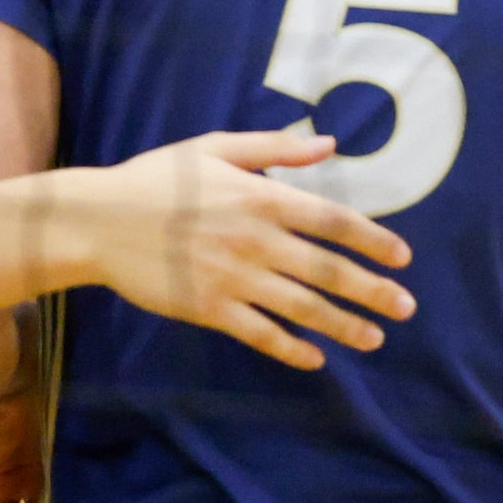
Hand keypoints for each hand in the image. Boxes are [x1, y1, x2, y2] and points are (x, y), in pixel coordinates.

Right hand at [79, 131, 417, 371]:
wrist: (97, 220)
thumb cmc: (157, 178)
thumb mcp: (216, 148)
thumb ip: (275, 150)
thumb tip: (329, 144)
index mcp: (260, 197)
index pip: (332, 220)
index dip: (373, 239)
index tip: (402, 257)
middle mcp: (254, 240)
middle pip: (327, 270)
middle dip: (372, 291)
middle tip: (406, 307)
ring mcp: (232, 278)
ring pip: (301, 307)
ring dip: (342, 325)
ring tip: (375, 339)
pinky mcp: (208, 308)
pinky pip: (260, 334)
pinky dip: (290, 347)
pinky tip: (315, 358)